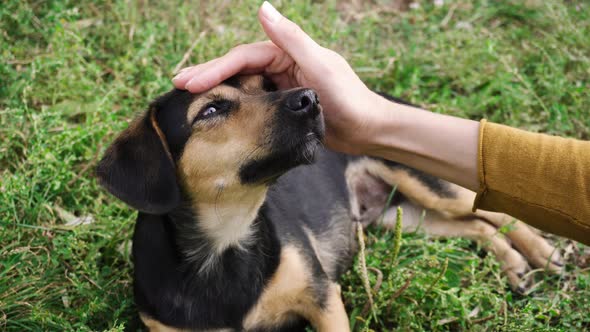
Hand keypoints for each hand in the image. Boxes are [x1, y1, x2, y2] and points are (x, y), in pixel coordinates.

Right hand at [172, 1, 385, 154]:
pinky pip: (252, 103)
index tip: (189, 82)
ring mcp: (280, 87)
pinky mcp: (282, 108)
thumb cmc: (349, 97)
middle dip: (207, 75)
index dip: (215, 68)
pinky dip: (234, 106)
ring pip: (242, 86)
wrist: (367, 130)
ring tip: (188, 99)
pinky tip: (218, 114)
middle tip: (177, 85)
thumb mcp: (320, 65)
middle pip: (237, 69)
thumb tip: (262, 6)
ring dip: (217, 90)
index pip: (242, 57)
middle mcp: (280, 66)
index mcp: (286, 52)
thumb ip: (291, 38)